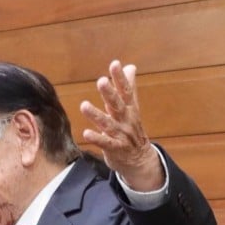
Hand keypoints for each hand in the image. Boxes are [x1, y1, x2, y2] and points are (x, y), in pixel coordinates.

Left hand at [79, 60, 162, 191]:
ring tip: (84, 106)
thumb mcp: (132, 108)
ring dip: (96, 115)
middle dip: (109, 93)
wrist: (140, 159)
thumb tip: (130, 66)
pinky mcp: (115, 149)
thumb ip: (128, 87)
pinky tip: (86, 133)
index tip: (115, 64)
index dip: (120, 78)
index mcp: (130, 108)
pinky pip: (105, 143)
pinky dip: (96, 138)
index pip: (126, 91)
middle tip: (101, 81)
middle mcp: (126, 120)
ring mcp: (121, 134)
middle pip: (117, 105)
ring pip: (108, 123)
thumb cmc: (131, 129)